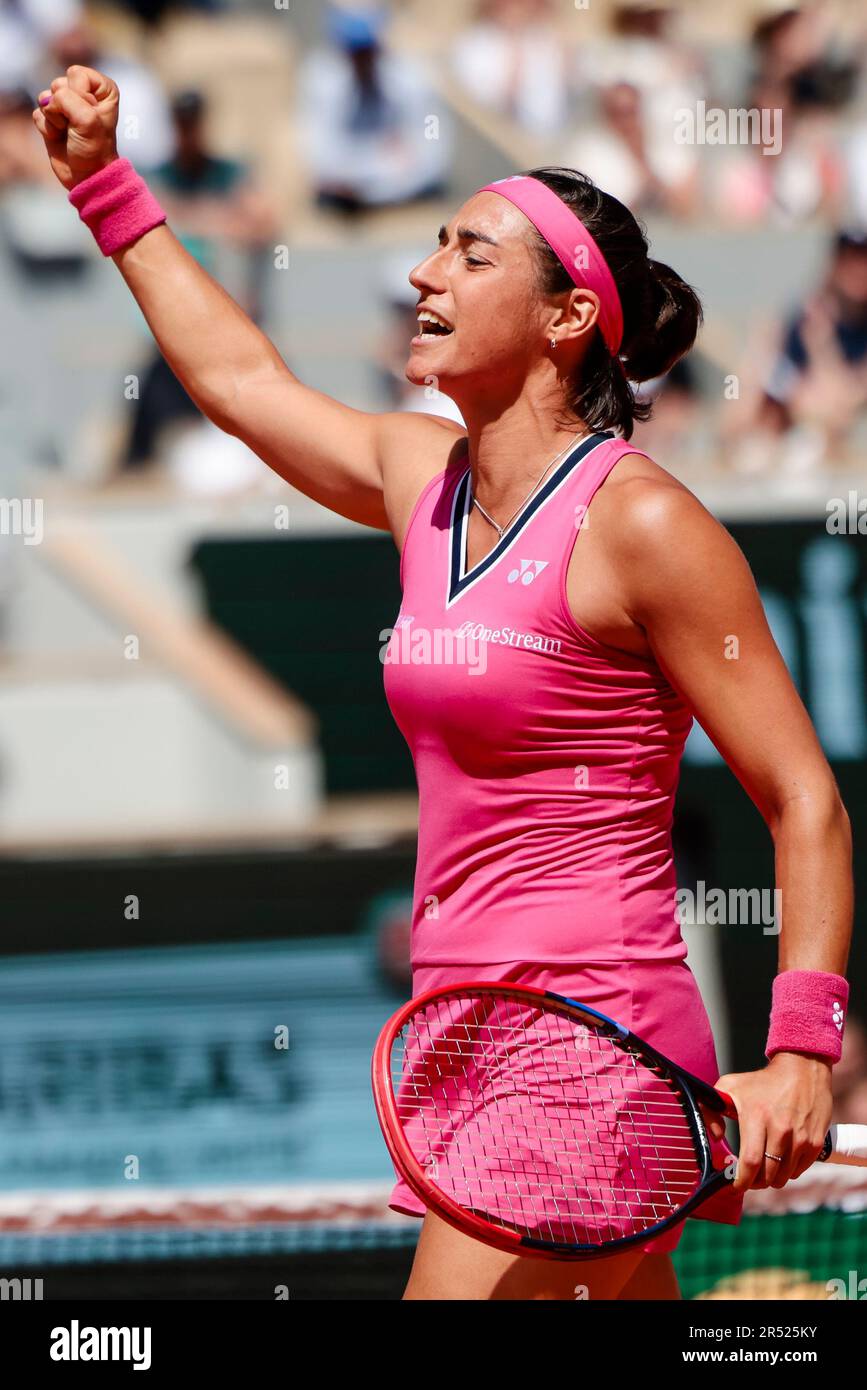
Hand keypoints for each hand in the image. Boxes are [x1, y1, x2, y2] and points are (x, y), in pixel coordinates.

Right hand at [31, 65, 118, 189]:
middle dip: (65, 107)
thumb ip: (67, 98)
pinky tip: (58, 138)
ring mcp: (66, 106)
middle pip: (59, 84)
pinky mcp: (51, 118)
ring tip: (69, 132)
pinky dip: (46, 128)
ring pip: (46, 97)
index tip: (90, 116)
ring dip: (55, 119)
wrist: (86, 176)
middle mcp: (84, 93)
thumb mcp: (87, 119)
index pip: (77, 74)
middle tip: (77, 127)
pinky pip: (38, 113)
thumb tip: (46, 100)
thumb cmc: (93, 148)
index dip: (79, 95)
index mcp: (102, 89)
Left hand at [716, 1052, 832, 1192]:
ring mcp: (800, 1137)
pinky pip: (799, 1170)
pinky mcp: (815, 1142)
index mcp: (756, 1116)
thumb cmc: (762, 1081)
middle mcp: (780, 1129)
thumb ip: (711, 1109)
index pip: (750, 1162)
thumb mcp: (730, 1086)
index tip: (736, 1185)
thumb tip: (715, 1136)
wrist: (802, 1069)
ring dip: (772, 1179)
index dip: (742, 1180)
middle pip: (767, 1175)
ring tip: (765, 1170)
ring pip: (783, 1177)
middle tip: (750, 1179)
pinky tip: (781, 1160)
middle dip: (755, 1183)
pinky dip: (788, 1172)